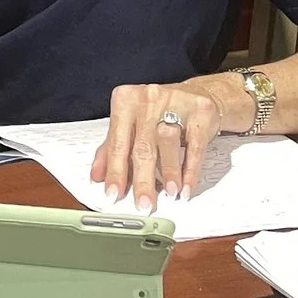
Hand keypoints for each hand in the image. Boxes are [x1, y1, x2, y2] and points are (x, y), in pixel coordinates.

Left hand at [93, 79, 234, 209]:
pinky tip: (186, 186)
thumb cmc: (157, 111)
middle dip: (142, 179)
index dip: (115, 171)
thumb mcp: (131, 125)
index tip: (114, 193)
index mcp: (125, 101)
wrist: (194, 94)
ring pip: (168, 142)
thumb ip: (111, 148)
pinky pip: (195, 144)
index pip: (117, 142)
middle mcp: (148, 99)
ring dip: (169, 172)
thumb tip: (97, 176)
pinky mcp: (200, 112)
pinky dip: (191, 170)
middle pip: (142, 146)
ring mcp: (175, 103)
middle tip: (143, 203)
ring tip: (169, 194)